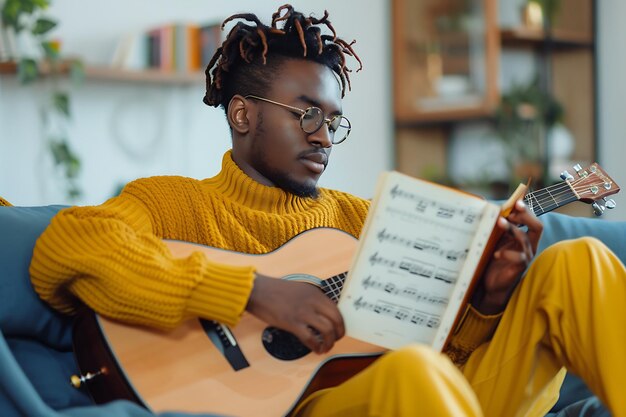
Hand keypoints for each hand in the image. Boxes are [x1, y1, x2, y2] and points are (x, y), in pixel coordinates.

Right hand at [245, 274, 344, 353]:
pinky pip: (310, 338)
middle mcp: (312, 302)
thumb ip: (311, 300)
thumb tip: (321, 315)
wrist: (257, 290)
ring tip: (325, 348)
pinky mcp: (292, 323)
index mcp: (315, 293)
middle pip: (336, 320)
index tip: (338, 330)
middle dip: (339, 334)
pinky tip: (315, 350)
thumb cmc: (274, 291)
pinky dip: (316, 347)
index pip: (336, 310)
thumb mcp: (299, 290)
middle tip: (335, 340)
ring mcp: (303, 312)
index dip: (340, 323)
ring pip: (327, 330)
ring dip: (329, 342)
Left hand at [475, 200, 542, 314]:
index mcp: (523, 236)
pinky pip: (518, 257)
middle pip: (537, 226)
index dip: (526, 210)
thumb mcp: (494, 239)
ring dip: (512, 229)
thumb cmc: (493, 258)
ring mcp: (526, 256)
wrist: (491, 282)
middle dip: (526, 216)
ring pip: (524, 239)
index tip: (517, 202)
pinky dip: (507, 253)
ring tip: (499, 222)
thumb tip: (486, 205)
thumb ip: (495, 226)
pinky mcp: (520, 267)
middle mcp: (528, 245)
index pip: (531, 219)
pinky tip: (496, 253)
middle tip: (512, 211)